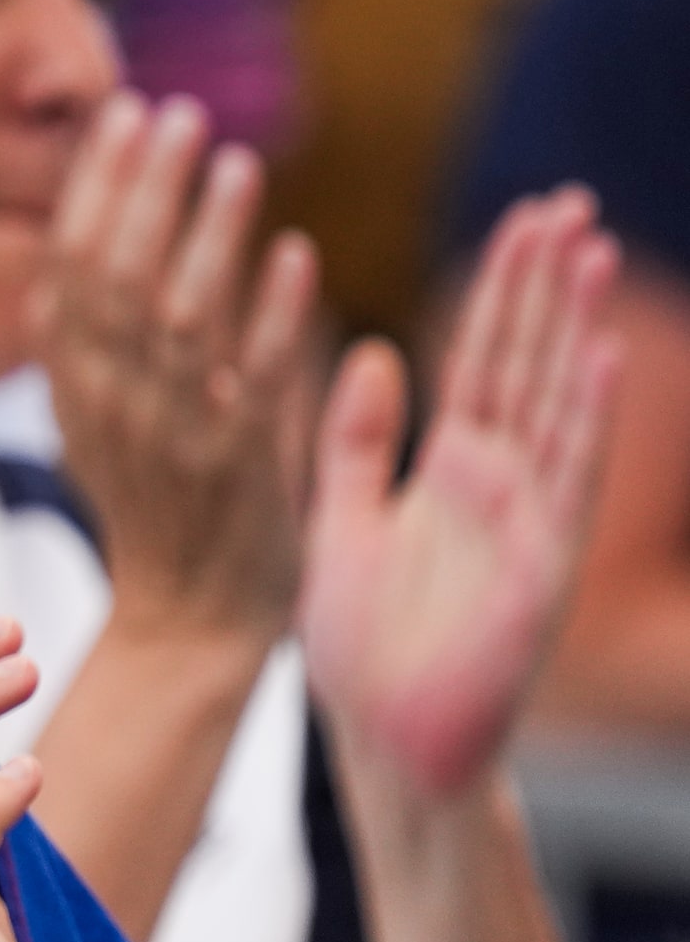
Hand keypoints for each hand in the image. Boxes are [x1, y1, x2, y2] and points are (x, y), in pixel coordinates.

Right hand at [34, 92, 317, 638]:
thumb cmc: (152, 507)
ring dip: (211, 234)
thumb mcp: (93, 421)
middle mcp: (113, 404)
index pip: (72, 262)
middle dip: (147, 187)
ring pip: (184, 318)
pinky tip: (296, 256)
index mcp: (72, 385)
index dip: (98, 185)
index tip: (126, 115)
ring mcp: (175, 435)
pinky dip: (276, 316)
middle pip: (118, 275)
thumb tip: (70, 257)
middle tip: (179, 115)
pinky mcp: (242, 468)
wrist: (188, 623)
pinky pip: (257, 381)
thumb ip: (85, 344)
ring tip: (238, 162)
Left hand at [301, 189, 620, 794]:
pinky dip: (584, 419)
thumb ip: (356, 436)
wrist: (378, 739)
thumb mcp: (340, 511)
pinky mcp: (540, 568)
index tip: (524, 217)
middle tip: (569, 203)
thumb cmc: (361, 639)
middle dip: (546, 286)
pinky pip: (567, 483)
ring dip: (575, 329)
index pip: (481, 356)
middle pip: (527, 363)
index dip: (503, 289)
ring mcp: (527, 521)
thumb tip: (376, 348)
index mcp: (449, 468)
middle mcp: (498, 484)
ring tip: (591, 249)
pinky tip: (601, 358)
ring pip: (556, 404)